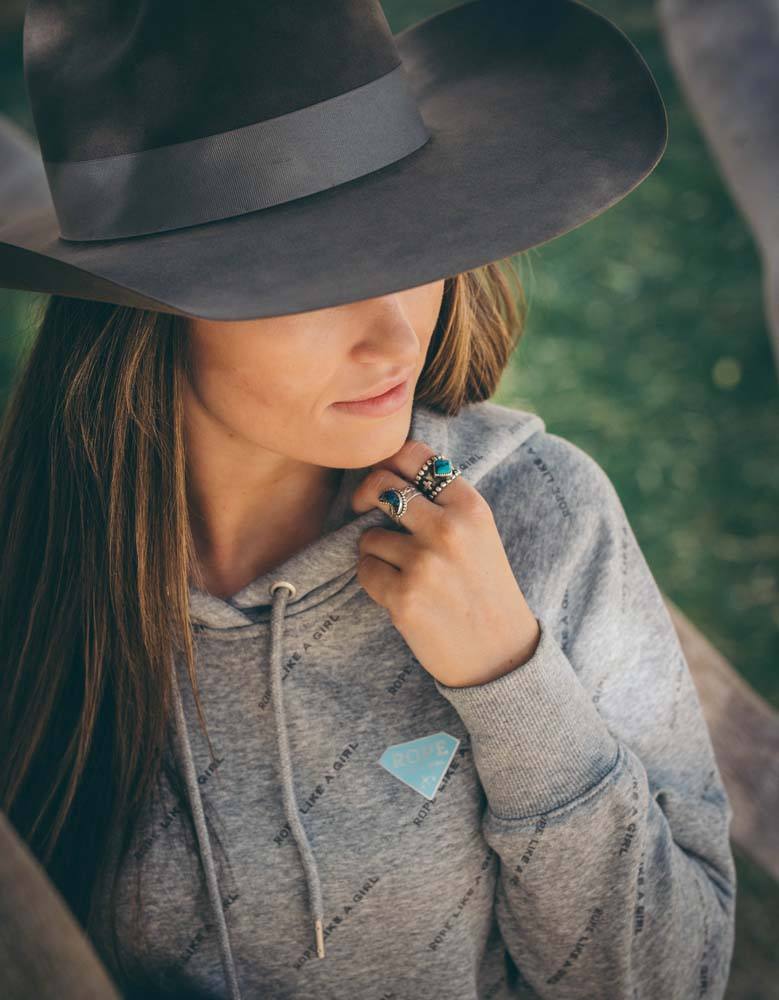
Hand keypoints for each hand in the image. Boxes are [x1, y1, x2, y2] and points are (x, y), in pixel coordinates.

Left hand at [351, 439, 540, 687]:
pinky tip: (401, 593)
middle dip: (366, 496)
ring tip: (404, 571)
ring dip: (376, 552)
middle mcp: (449, 529)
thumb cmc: (482, 588)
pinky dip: (375, 581)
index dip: (389, 460)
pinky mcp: (404, 595)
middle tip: (366, 510)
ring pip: (368, 535)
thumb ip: (442, 503)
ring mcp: (425, 563)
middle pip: (382, 485)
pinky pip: (365, 570)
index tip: (383, 476)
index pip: (415, 455)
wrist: (499, 654)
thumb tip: (384, 473)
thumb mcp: (478, 533)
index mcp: (471, 507)